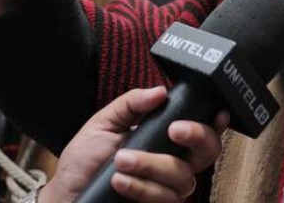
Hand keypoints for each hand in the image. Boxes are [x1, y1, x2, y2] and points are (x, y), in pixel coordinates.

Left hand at [40, 86, 224, 202]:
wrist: (68, 193)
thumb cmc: (85, 161)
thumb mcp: (103, 123)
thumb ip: (131, 104)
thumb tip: (160, 91)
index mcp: (164, 140)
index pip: (200, 131)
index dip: (215, 123)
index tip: (216, 113)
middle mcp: (172, 164)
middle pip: (208, 152)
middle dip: (197, 136)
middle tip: (173, 130)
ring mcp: (168, 189)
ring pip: (183, 177)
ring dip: (151, 165)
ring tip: (120, 161)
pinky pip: (165, 198)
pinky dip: (142, 187)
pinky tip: (120, 181)